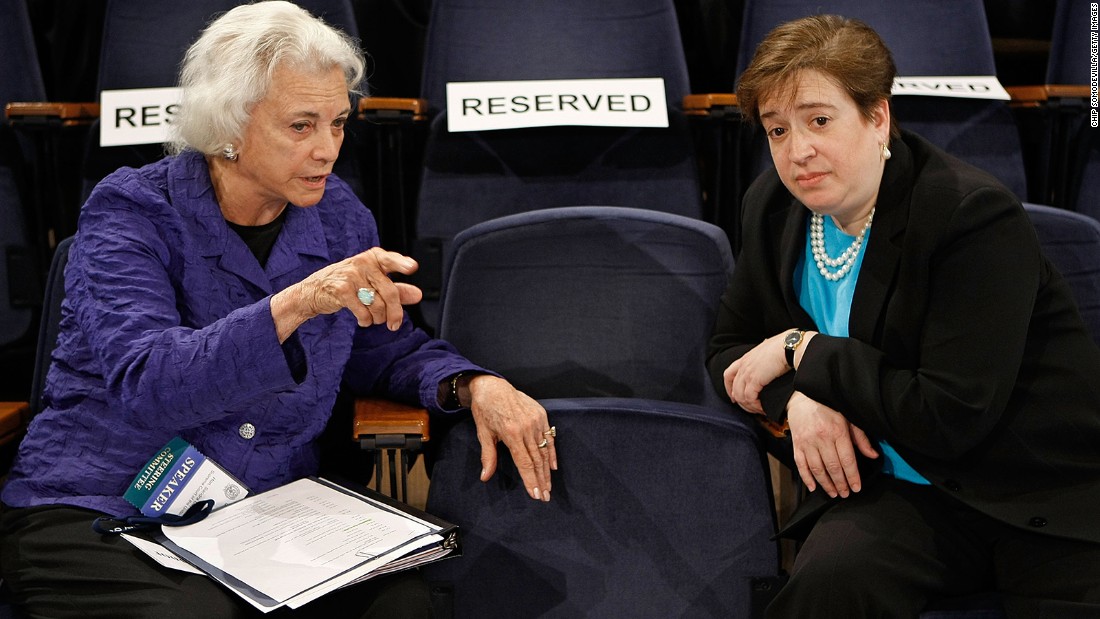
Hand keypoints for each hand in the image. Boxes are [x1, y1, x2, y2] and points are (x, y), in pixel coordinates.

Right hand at [271, 247, 421, 340]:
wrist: (313, 291)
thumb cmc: (348, 285)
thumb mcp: (372, 283)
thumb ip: (396, 289)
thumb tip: (418, 295)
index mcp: (373, 258)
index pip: (390, 260)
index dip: (401, 264)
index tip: (412, 268)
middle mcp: (363, 263)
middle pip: (389, 292)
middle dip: (395, 313)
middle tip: (395, 324)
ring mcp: (351, 275)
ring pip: (377, 305)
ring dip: (378, 318)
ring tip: (372, 318)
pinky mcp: (342, 289)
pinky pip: (363, 312)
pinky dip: (365, 320)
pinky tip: (363, 319)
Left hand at [466, 375, 556, 501]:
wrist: (493, 387)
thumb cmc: (485, 410)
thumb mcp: (483, 433)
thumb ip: (488, 456)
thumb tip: (485, 477)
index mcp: (511, 433)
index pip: (524, 463)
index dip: (530, 480)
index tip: (535, 495)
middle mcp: (526, 428)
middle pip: (537, 460)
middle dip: (541, 480)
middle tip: (545, 497)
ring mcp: (536, 421)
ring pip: (544, 451)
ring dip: (547, 471)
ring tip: (549, 487)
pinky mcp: (541, 415)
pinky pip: (549, 438)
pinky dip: (552, 453)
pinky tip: (553, 467)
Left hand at [723, 331, 800, 413]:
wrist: (789, 345)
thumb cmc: (784, 346)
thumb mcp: (768, 350)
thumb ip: (763, 357)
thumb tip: (768, 357)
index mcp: (745, 358)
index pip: (729, 375)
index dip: (729, 388)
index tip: (734, 398)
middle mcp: (743, 366)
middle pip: (734, 389)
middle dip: (741, 401)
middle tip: (750, 409)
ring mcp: (747, 373)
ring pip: (740, 396)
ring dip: (750, 406)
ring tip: (760, 410)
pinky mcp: (754, 380)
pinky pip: (750, 398)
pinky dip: (756, 406)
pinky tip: (763, 408)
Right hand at [786, 391, 878, 497]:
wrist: (803, 398)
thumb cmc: (828, 408)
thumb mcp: (848, 418)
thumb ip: (861, 438)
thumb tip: (873, 455)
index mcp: (837, 431)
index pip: (847, 460)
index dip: (852, 476)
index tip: (856, 487)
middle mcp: (821, 438)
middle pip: (833, 467)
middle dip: (840, 483)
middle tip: (846, 493)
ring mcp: (807, 442)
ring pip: (817, 468)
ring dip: (826, 484)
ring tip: (833, 493)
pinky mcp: (797, 445)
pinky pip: (801, 465)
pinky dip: (806, 478)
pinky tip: (813, 487)